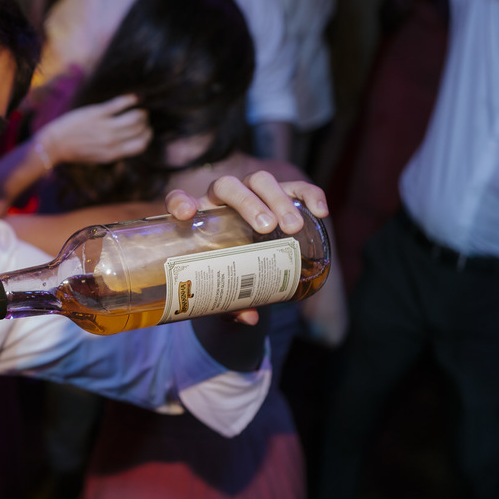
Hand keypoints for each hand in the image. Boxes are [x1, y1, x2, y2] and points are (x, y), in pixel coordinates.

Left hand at [37, 94, 149, 165]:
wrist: (55, 144)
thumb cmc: (76, 151)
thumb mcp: (98, 158)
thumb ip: (115, 151)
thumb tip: (130, 142)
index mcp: (113, 154)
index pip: (141, 145)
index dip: (147, 136)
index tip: (145, 130)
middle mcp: (112, 141)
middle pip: (140, 129)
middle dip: (144, 122)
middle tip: (142, 117)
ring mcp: (105, 126)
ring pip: (135, 116)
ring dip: (140, 111)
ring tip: (138, 109)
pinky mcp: (97, 113)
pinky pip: (120, 104)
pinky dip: (131, 99)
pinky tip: (134, 98)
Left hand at [165, 170, 328, 324]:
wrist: (251, 264)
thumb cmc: (229, 275)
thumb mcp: (223, 291)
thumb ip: (229, 304)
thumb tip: (249, 317)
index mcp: (198, 218)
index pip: (179, 200)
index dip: (179, 202)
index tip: (186, 214)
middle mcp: (222, 199)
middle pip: (228, 186)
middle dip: (247, 203)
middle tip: (266, 227)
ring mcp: (253, 193)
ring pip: (261, 181)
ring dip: (277, 199)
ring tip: (292, 227)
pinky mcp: (282, 195)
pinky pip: (296, 188)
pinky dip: (309, 195)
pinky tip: (320, 211)